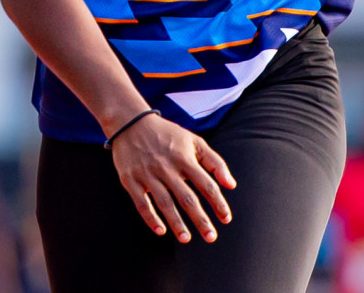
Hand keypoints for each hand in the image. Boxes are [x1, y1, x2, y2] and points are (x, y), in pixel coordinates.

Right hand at [110, 114, 235, 242]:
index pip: (206, 185)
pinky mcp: (131, 180)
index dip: (218, 203)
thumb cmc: (167, 134)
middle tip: (211, 237)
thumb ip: (215, 162)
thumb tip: (231, 185)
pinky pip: (142, 204)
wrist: (131, 123)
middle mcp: (167, 168)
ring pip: (165, 203)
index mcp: (185, 158)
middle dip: (200, 219)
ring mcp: (148, 174)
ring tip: (186, 239)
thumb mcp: (194, 141)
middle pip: (187, 198)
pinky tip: (161, 231)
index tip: (226, 218)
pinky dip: (150, 218)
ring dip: (177, 223)